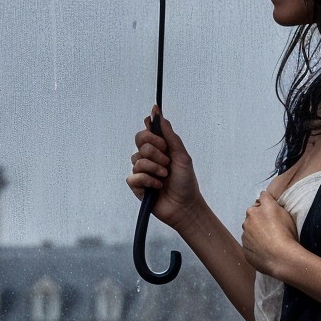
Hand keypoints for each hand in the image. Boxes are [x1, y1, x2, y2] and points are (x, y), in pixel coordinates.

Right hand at [127, 110, 200, 226]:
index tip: (154, 125)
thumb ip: (170, 136)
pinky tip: (157, 186)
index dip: (150, 128)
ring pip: (137, 159)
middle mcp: (149, 158)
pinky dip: (148, 180)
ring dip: (154, 167)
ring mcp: (142, 172)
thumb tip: (159, 115)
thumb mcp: (182, 156)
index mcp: (160, 150)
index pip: (146, 132)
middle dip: (155, 149)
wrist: (186, 205)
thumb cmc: (186, 182)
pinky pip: (134, 176)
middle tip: (167, 161)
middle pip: (140, 141)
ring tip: (165, 176)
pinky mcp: (137, 186)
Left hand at [241, 191, 301, 278]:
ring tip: (270, 241)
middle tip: (272, 227)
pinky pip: (249, 244)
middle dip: (260, 218)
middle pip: (253, 215)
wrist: (281, 258)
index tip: (273, 209)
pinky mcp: (245, 248)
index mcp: (259, 208)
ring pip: (249, 230)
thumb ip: (273, 205)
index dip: (268, 203)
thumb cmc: (286, 235)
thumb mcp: (285, 213)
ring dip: (256, 232)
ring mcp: (245, 235)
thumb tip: (267, 202)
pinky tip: (266, 250)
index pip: (262, 198)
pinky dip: (255, 245)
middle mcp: (249, 219)